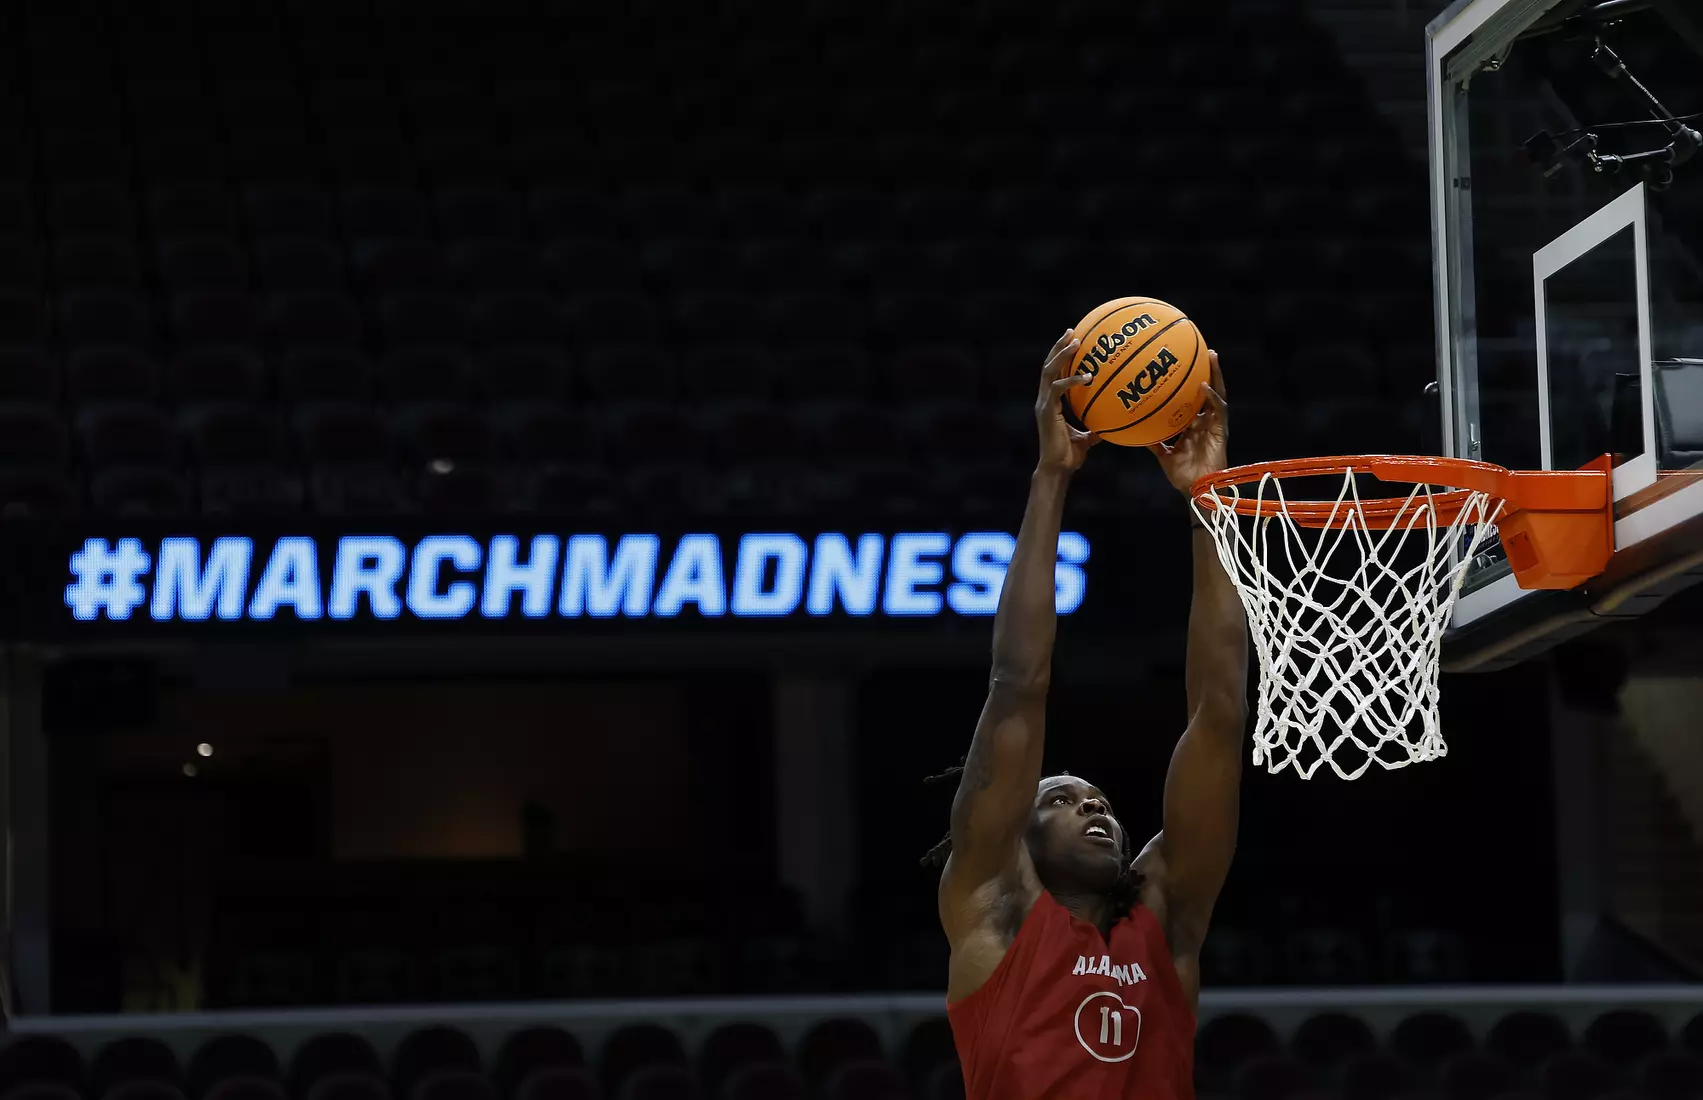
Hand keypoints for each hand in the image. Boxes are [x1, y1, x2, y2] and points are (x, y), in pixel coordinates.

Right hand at [1035, 328, 1098, 471]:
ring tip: (1075, 342)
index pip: (1053, 373)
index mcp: (1050, 403)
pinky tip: (1087, 376)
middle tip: (1072, 331)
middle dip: (1059, 347)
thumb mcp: (1086, 438)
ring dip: (1061, 355)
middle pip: (1048, 365)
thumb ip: (1095, 428)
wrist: (1057, 468)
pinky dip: (1071, 380)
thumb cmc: (1070, 456)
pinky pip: (1057, 389)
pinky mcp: (1047, 411)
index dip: (1060, 356)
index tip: (1072, 340)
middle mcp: (1044, 400)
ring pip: (1049, 371)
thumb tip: (1112, 425)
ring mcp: (1044, 404)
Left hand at [1148, 349, 1227, 493]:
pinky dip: (1211, 397)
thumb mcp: (1162, 454)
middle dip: (1206, 370)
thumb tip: (1132, 431)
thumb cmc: (1182, 474)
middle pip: (1207, 390)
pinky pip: (1218, 409)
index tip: (1182, 365)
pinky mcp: (1221, 430)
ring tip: (1210, 356)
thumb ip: (1152, 441)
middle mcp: (1205, 420)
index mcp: (1193, 424)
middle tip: (1201, 350)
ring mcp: (1214, 424)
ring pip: (1217, 393)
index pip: (1192, 398)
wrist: (1196, 489)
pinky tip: (1204, 386)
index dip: (1189, 383)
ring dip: (1215, 374)